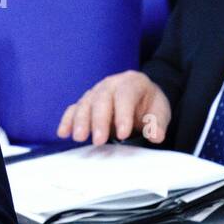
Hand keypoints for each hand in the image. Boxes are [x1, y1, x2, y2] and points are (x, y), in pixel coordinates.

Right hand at [57, 70, 171, 145]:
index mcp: (131, 83)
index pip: (125, 96)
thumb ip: (158, 123)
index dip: (123, 114)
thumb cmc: (148, 104)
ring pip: (85, 103)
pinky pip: (73, 109)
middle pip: (101, 99)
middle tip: (98, 140)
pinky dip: (67, 120)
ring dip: (80, 121)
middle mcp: (111, 84)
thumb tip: (156, 135)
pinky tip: (63, 133)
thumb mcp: (160, 111)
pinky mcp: (85, 102)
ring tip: (79, 137)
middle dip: (98, 120)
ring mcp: (95, 92)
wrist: (140, 96)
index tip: (123, 134)